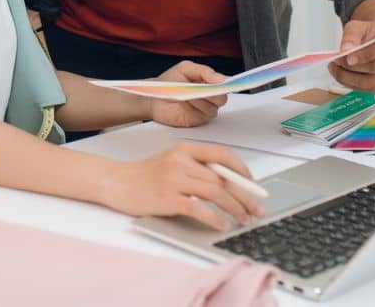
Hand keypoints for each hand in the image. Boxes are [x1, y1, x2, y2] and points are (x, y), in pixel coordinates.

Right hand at [103, 142, 265, 231]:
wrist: (117, 182)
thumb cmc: (146, 175)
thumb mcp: (173, 162)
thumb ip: (198, 168)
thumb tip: (231, 184)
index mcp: (185, 149)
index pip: (223, 155)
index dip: (242, 171)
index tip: (254, 185)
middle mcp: (181, 161)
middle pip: (223, 178)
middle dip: (245, 196)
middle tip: (257, 209)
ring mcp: (173, 179)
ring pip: (215, 192)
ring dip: (234, 208)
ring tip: (243, 219)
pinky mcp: (167, 198)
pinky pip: (198, 208)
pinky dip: (214, 218)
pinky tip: (222, 225)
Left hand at [146, 61, 228, 127]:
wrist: (154, 98)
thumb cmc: (170, 82)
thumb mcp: (185, 69)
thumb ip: (204, 72)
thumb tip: (221, 79)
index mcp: (209, 82)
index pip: (226, 84)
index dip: (231, 85)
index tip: (231, 84)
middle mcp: (210, 97)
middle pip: (222, 98)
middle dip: (212, 93)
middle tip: (201, 88)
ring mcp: (205, 109)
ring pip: (212, 108)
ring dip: (199, 100)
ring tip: (186, 93)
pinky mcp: (198, 120)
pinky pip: (202, 116)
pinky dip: (193, 107)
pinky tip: (184, 101)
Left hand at [329, 0, 374, 91]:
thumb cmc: (370, 32)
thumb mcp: (357, 26)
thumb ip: (351, 35)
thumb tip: (346, 49)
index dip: (365, 54)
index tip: (348, 57)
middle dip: (354, 67)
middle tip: (338, 62)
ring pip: (374, 82)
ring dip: (350, 78)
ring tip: (337, 69)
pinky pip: (370, 89)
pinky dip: (353, 84)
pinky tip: (344, 76)